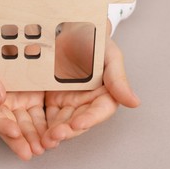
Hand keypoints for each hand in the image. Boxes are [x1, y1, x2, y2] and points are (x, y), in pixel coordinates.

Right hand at [0, 32, 46, 159]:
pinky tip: (50, 138)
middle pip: (6, 124)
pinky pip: (38, 119)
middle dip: (17, 140)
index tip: (13, 131)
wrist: (17, 32)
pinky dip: (43, 130)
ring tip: (40, 150)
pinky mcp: (32, 102)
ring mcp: (16, 103)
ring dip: (31, 139)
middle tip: (27, 152)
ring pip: (23, 126)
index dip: (0, 124)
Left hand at [41, 21, 139, 148]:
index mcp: (104, 93)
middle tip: (55, 135)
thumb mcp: (109, 54)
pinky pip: (47, 116)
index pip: (100, 110)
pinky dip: (41, 127)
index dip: (90, 119)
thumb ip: (118, 78)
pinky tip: (35, 133)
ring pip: (63, 123)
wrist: (71, 29)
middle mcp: (87, 102)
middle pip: (79, 121)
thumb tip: (134, 102)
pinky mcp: (53, 101)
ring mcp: (69, 102)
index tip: (78, 123)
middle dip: (68, 130)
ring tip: (44, 139)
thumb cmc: (94, 40)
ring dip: (54, 132)